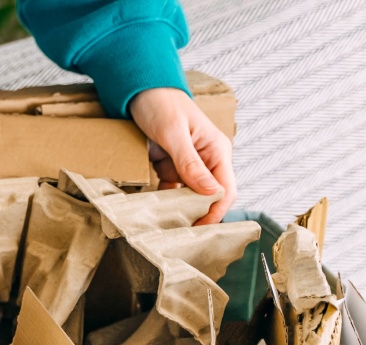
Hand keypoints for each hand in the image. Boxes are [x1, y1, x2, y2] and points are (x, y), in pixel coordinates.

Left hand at [129, 88, 235, 224]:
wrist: (140, 90)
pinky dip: (165, 200)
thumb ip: (190, 163)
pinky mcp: (171, 165)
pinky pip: (172, 189)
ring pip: (190, 196)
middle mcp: (207, 159)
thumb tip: (211, 192)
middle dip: (198, 214)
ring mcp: (189, 164)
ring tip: (165, 226)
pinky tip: (155, 211)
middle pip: (209, 196)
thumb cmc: (161, 104)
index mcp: (217, 150)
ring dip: (180, 209)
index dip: (215, 211)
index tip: (198, 228)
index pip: (225, 190)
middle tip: (179, 233)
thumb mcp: (174, 134)